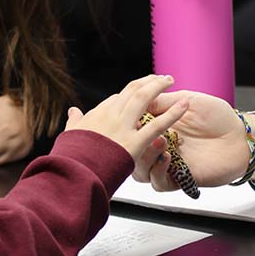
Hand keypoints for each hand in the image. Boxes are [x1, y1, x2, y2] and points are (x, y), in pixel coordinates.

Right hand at [63, 74, 188, 159]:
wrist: (71, 178)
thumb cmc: (70, 161)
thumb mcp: (70, 137)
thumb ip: (75, 122)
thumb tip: (73, 110)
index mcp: (96, 115)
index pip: (117, 98)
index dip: (131, 93)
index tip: (142, 90)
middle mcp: (110, 117)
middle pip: (131, 91)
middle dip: (147, 81)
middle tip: (161, 77)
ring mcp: (122, 129)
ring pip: (142, 99)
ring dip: (157, 86)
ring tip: (170, 80)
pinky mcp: (134, 145)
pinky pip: (156, 126)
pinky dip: (172, 114)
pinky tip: (184, 105)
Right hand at [132, 91, 254, 191]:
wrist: (241, 137)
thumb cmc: (219, 117)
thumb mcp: (189, 100)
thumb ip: (164, 101)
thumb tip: (139, 100)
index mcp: (158, 126)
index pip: (132, 128)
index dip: (128, 124)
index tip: (129, 116)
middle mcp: (159, 146)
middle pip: (131, 152)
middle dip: (133, 143)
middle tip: (144, 133)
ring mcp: (168, 164)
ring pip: (141, 171)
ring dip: (145, 158)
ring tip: (159, 143)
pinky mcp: (179, 179)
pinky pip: (159, 183)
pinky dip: (158, 172)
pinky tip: (168, 158)